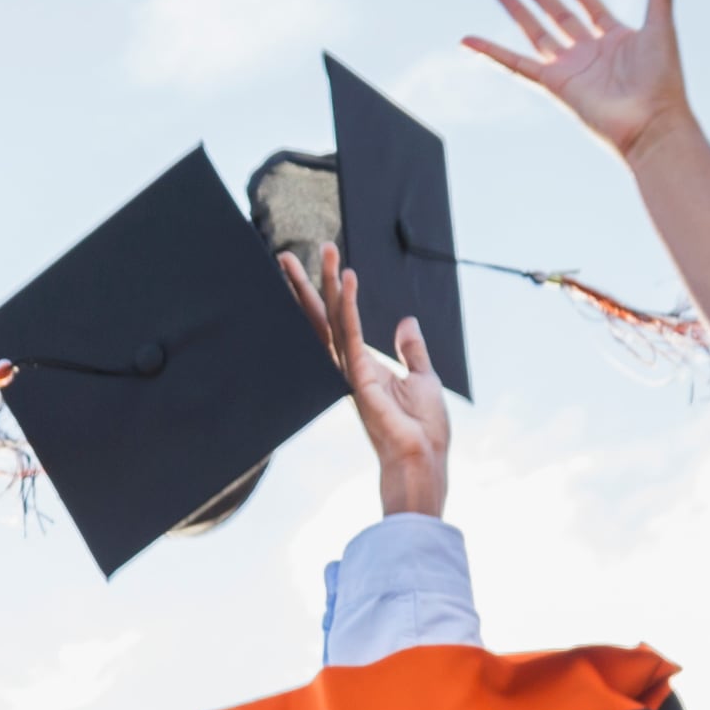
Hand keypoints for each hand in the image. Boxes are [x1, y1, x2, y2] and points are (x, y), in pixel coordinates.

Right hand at [283, 244, 452, 517]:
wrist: (421, 459)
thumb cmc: (423, 429)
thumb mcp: (423, 378)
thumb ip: (412, 350)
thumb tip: (407, 321)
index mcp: (362, 366)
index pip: (339, 322)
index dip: (329, 293)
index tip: (323, 264)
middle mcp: (349, 366)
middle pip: (322, 318)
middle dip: (305, 285)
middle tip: (286, 255)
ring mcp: (350, 371)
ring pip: (331, 319)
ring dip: (323, 284)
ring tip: (321, 250)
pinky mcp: (359, 376)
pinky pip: (352, 331)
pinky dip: (349, 303)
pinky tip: (347, 277)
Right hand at [462, 0, 694, 163]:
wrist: (651, 122)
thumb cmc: (662, 78)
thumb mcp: (661, 25)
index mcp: (617, 39)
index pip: (594, 11)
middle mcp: (591, 53)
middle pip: (560, 20)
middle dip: (542, 0)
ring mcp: (571, 69)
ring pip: (537, 36)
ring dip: (519, 15)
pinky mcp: (554, 85)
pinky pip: (517, 65)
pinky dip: (492, 53)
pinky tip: (470, 41)